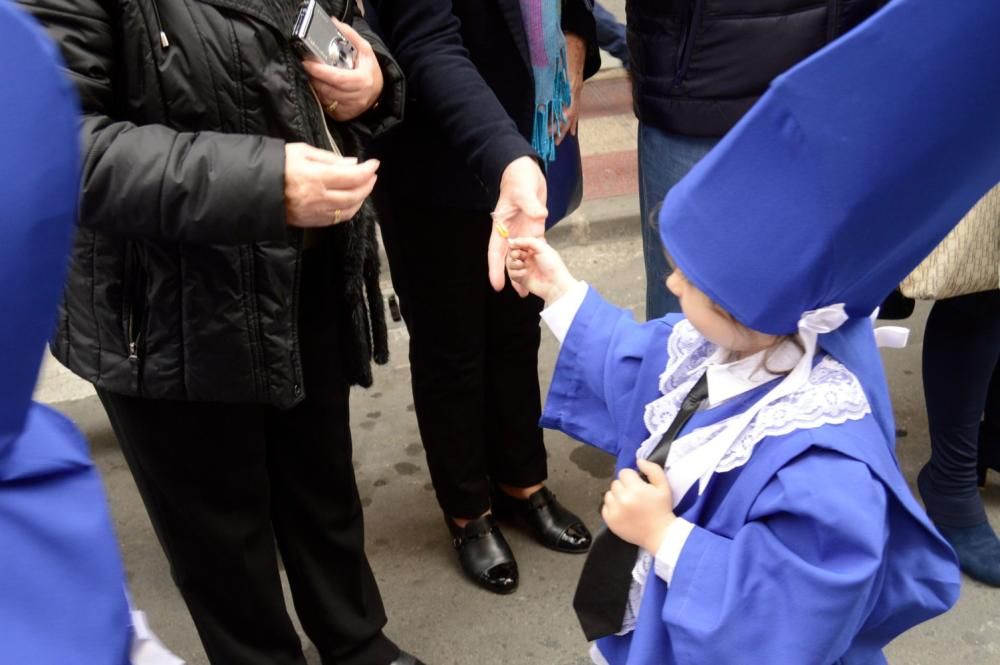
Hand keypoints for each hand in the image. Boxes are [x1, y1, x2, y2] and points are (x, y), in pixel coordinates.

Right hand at [283, 142, 378, 227]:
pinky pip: (337, 219)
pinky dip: (349, 210)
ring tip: (363, 187)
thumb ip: (329, 159)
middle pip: (354, 195)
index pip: (352, 176)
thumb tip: (353, 163)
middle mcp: (317, 197)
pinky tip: (350, 201)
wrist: (252, 187)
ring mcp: (314, 212)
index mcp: (315, 177)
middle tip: (372, 175)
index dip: (367, 170)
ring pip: (348, 210)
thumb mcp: (301, 152)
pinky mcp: (310, 222)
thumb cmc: (276, 164)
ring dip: (361, 199)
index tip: (374, 164)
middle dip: (368, 185)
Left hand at [302, 18, 382, 121]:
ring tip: (315, 77)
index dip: (320, 72)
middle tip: (308, 68)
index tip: (307, 63)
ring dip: (316, 87)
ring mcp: (350, 109)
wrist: (379, 94)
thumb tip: (335, 23)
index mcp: (362, 81)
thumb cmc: (370, 71)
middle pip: (327, 88)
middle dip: (314, 78)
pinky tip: (322, 89)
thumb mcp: (365, 51)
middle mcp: (357, 97)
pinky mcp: (344, 116)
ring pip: (325, 98)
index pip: (337, 78)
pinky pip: (326, 106)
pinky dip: (321, 96)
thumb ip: (351, 36)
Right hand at [488, 156, 547, 293]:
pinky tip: (539, 270)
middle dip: (511, 276)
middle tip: (519, 294)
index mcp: (502, 226)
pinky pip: (535, 248)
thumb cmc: (518, 178)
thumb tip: (540, 217)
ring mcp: (523, 231)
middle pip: (509, 258)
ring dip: (525, 271)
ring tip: (529, 290)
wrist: (526, 171)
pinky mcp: (535, 228)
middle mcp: (511, 232)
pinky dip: (536, 259)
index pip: (496, 251)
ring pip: (522, 256)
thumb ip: (531, 205)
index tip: (496, 284)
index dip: (495, 268)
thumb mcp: (523, 191)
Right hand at [506, 237, 576, 304]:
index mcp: (533, 249)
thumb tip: (511, 241)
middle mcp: (528, 258)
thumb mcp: (542, 248)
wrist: (556, 284)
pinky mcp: (521, 279)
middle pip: (513, 253)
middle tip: (517, 255)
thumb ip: (527, 241)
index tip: (513, 245)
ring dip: (514, 263)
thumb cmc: (552, 265)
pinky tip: (524, 273)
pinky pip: (512, 274)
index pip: (519, 244)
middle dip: (513, 254)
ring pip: (511, 263)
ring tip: (522, 264)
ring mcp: (524, 268)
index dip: (515, 244)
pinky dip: (516, 273)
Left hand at [556, 32, 585, 145]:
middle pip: (569, 115)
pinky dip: (572, 121)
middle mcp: (575, 91)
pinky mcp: (577, 90)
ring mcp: (578, 91)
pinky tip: (571, 130)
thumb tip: (538, 99)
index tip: (548, 131)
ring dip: (566, 128)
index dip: (557, 122)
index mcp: (569, 86)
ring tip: (559, 141)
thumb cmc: (563, 51)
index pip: (564, 109)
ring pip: (573, 114)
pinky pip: (576, 109)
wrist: (577, 41)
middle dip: (561, 130)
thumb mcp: (553, 66)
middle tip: (553, 142)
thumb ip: (547, 80)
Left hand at [602, 459, 675, 553]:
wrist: (659, 534)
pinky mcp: (610, 521)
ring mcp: (614, 511)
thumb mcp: (664, 487)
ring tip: (628, 504)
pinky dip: (612, 508)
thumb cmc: (662, 509)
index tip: (639, 485)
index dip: (632, 478)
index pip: (624, 473)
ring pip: (609, 494)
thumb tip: (639, 460)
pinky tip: (623, 512)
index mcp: (636, 489)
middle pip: (616, 483)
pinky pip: (605, 507)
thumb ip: (653, 469)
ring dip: (617, 496)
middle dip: (624, 487)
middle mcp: (623, 499)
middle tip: (635, 496)